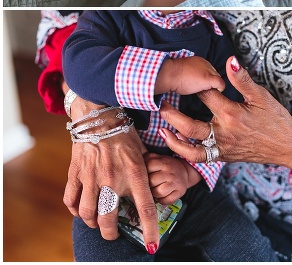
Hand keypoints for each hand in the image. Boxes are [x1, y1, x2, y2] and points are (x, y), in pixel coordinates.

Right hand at [63, 97, 159, 253]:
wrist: (100, 114)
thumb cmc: (124, 132)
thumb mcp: (142, 151)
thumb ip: (144, 172)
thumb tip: (148, 190)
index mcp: (135, 172)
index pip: (145, 207)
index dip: (150, 229)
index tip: (152, 245)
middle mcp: (113, 178)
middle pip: (109, 219)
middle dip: (111, 233)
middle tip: (113, 234)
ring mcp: (92, 177)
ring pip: (88, 214)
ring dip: (93, 223)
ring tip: (98, 222)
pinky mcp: (76, 173)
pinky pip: (71, 201)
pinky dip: (76, 210)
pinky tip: (82, 209)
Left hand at [144, 153, 198, 204]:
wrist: (183, 171)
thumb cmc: (165, 167)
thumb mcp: (156, 159)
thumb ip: (145, 160)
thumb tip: (131, 166)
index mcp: (162, 162)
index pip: (148, 166)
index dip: (141, 173)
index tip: (140, 176)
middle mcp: (169, 171)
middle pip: (152, 181)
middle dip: (147, 185)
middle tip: (147, 185)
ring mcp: (175, 181)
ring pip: (159, 192)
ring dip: (154, 194)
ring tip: (155, 190)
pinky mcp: (180, 191)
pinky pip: (167, 200)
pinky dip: (162, 201)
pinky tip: (161, 196)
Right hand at [155, 56, 225, 94]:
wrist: (169, 73)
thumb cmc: (172, 75)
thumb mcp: (183, 71)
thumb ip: (191, 74)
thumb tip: (193, 81)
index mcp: (200, 61)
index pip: (209, 71)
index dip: (204, 80)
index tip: (197, 84)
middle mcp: (207, 64)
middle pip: (214, 76)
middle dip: (209, 83)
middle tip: (199, 89)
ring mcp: (209, 71)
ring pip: (218, 81)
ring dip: (212, 87)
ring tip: (200, 91)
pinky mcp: (210, 79)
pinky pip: (221, 85)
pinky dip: (217, 90)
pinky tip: (208, 92)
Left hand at [159, 56, 291, 169]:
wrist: (287, 145)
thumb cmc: (276, 119)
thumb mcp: (261, 96)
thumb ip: (241, 79)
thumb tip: (230, 61)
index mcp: (231, 113)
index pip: (206, 96)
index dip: (196, 85)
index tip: (187, 79)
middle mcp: (223, 132)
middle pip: (190, 125)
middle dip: (172, 115)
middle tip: (162, 106)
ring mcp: (223, 147)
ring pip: (191, 148)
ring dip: (174, 141)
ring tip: (163, 131)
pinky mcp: (225, 157)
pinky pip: (201, 159)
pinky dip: (188, 153)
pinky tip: (180, 146)